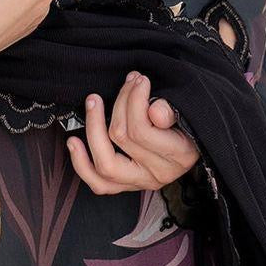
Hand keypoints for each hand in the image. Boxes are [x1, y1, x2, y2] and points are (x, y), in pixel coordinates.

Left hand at [66, 70, 200, 193]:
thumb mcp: (187, 113)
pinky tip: (73, 142)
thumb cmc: (187, 125)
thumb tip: (155, 110)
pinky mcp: (126, 185)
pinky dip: (82, 164)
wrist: (192, 146)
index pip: (143, 130)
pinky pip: (99, 184)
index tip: (138, 80)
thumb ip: (171, 111)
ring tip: (92, 103)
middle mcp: (159, 174)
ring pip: (105, 165)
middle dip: (119, 103)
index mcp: (178, 156)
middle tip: (125, 83)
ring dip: (93, 130)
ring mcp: (140, 183)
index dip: (135, 100)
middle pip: (122, 138)